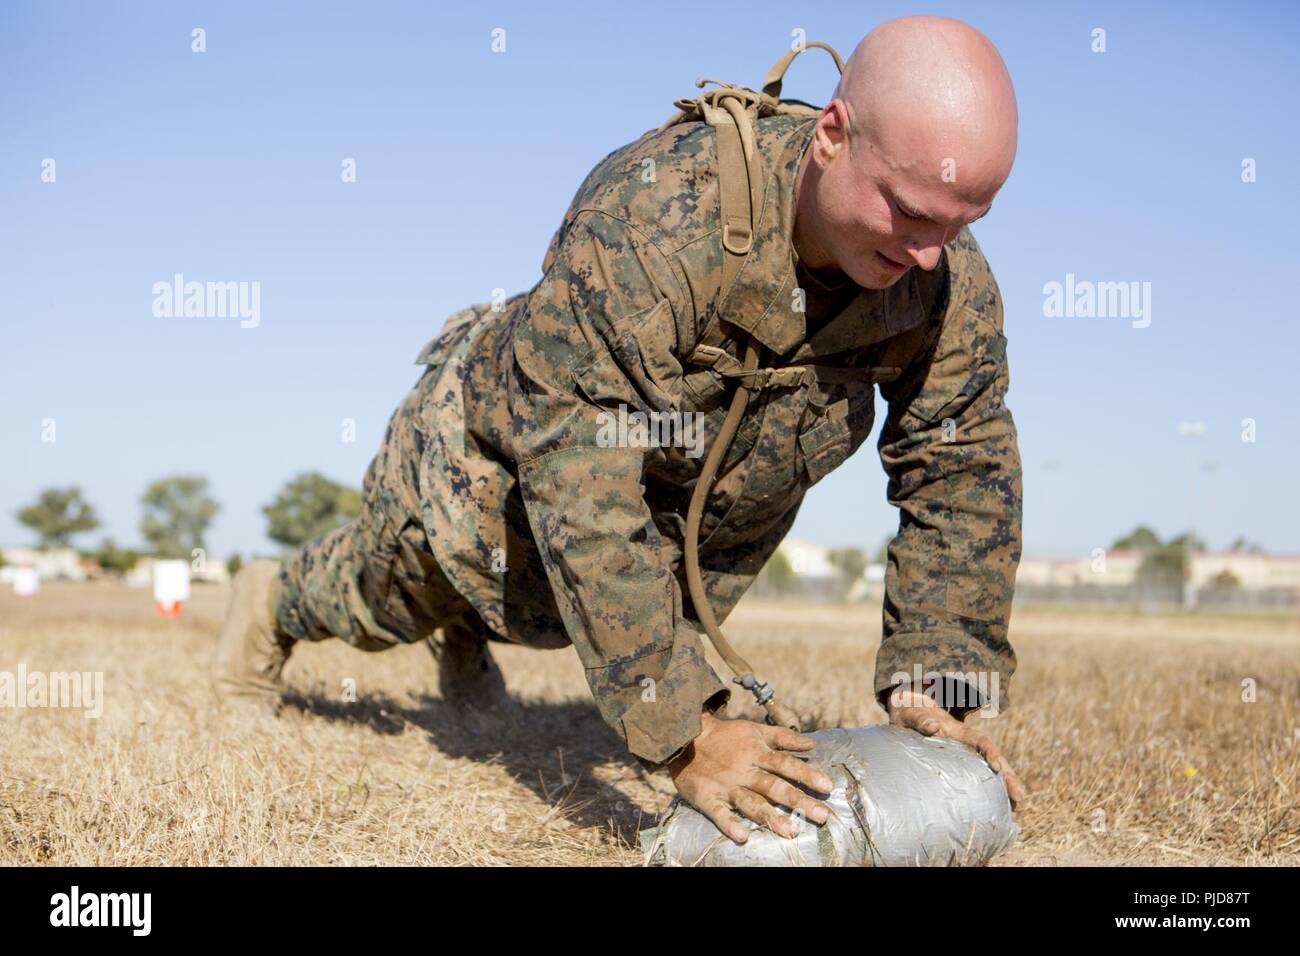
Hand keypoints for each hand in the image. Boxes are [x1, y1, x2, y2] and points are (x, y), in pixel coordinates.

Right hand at [666, 711, 832, 844]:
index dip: (806, 773)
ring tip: (790, 831)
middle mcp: (744, 771)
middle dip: (798, 800)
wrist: (685, 737)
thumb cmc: (726, 737)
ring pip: (751, 802)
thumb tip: (811, 743)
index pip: (785, 764)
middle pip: (774, 786)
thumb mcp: (755, 730)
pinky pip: (718, 813)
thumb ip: (783, 736)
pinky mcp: (708, 797)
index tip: (827, 786)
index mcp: (757, 753)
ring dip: (770, 817)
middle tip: (822, 815)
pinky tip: (742, 836)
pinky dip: (729, 824)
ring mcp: (727, 786)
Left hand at [885, 683, 1025, 805]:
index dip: (990, 752)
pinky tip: (997, 805)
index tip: (997, 767)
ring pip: (990, 768)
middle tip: (1019, 796)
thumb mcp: (911, 715)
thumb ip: (921, 720)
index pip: (979, 740)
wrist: (909, 709)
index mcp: (957, 731)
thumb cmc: (909, 714)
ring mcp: (965, 752)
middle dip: (1008, 775)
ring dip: (1003, 784)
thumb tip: (934, 726)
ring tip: (1015, 806)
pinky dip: (990, 788)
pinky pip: (979, 774)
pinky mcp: (960, 761)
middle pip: (993, 757)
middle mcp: (966, 742)